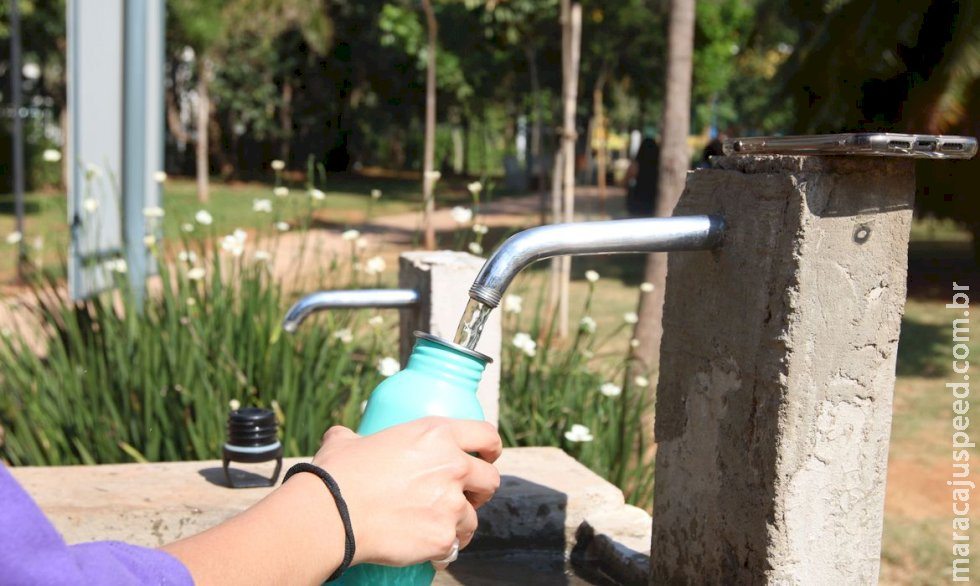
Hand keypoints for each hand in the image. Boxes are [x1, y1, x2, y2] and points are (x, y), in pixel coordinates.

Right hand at [311, 417, 501, 566]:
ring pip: (473, 518)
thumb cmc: (336, 475)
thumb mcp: (347, 440)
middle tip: (463, 497)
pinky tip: (428, 549)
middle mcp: (452, 465)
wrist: (330, 516)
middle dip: (481, 490)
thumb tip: (344, 437)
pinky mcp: (443, 536)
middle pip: (490, 479)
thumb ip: (356, 436)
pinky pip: (454, 545)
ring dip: (459, 523)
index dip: (491, 448)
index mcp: (436, 434)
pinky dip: (442, 548)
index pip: (486, 435)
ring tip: (437, 527)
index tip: (488, 458)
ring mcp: (451, 503)